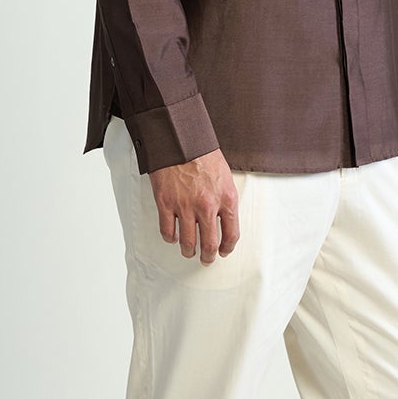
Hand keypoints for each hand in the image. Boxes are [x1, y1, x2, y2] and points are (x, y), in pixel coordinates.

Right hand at [148, 148, 239, 264]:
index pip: (231, 234)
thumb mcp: (224, 175)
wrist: (179, 139)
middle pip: (210, 244)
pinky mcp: (166, 203)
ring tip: (188, 251)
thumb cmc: (201, 153)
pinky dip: (170, 238)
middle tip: (206, 259)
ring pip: (188, 242)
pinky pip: (167, 231)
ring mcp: (185, 206)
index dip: (228, 248)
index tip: (224, 251)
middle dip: (208, 256)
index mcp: (226, 198)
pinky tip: (173, 237)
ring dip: (189, 251)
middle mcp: (207, 205)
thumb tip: (224, 218)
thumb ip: (224, 198)